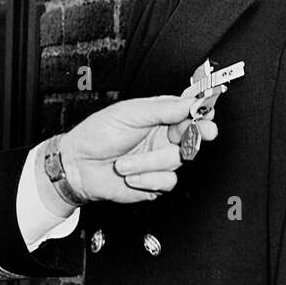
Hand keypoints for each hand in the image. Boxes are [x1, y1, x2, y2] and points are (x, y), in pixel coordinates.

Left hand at [59, 95, 218, 204]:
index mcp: (159, 117)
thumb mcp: (129, 113)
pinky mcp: (155, 183)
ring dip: (148, 162)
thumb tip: (191, 101)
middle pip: (193, 136)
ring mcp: (160, 161)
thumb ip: (163, 108)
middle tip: (196, 132)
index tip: (207, 113)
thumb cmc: (97, 135)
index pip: (189, 112)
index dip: (202, 112)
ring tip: (124, 161)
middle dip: (194, 135)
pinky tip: (130, 175)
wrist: (78, 166)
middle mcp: (163, 138)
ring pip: (177, 160)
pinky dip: (147, 179)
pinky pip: (167, 181)